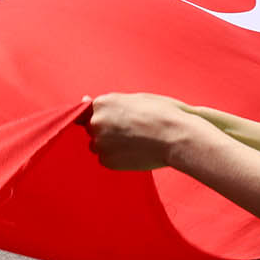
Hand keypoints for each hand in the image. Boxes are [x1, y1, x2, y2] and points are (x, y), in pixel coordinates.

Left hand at [78, 92, 193, 169]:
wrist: (176, 136)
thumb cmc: (161, 114)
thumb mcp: (136, 99)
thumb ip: (110, 102)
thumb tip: (83, 99)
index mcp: (102, 103)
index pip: (93, 111)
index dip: (110, 117)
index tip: (123, 121)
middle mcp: (96, 122)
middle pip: (94, 129)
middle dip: (108, 131)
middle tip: (133, 131)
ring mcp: (100, 142)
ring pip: (99, 145)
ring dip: (112, 145)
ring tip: (137, 142)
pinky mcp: (106, 161)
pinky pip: (107, 159)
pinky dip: (118, 158)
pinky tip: (136, 152)